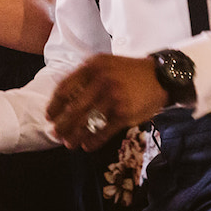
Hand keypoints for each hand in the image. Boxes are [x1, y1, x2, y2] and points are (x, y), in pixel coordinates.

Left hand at [46, 54, 167, 150]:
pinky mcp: (123, 113)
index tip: (49, 116)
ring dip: (74, 136)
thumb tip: (64, 100)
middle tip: (55, 134)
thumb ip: (85, 77)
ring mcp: (113, 97)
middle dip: (61, 125)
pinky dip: (92, 141)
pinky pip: (102, 132)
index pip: (65, 88)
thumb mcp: (105, 65)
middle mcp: (101, 81)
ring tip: (69, 143)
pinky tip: (87, 145)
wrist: (160, 76)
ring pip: (85, 123)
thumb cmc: (129, 73)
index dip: (55, 105)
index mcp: (93, 67)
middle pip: (73, 109)